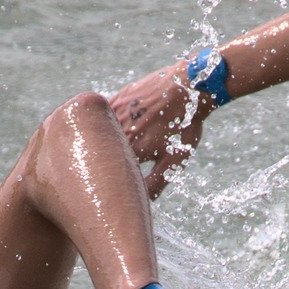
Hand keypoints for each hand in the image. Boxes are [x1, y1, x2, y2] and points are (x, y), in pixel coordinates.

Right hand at [109, 64, 209, 198]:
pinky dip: (103, 123)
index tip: (113, 187)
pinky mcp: (117, 98)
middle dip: (103, 163)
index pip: (111, 172)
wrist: (189, 87)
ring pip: (99, 131)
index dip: (111, 181)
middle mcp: (118, 131)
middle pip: (101, 152)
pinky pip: (103, 114)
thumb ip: (155, 182)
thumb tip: (142, 201)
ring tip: (109, 151)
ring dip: (102, 142)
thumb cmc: (184, 126)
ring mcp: (115, 112)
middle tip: (107, 172)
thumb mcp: (174, 160)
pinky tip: (110, 128)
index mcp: (131, 150)